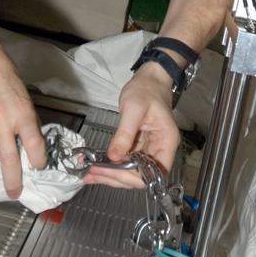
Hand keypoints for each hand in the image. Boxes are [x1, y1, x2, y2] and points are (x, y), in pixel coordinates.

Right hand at [0, 30, 46, 199]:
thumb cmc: (1, 71)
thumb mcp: (22, 93)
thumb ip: (24, 118)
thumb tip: (26, 141)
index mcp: (23, 114)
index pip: (35, 147)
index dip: (38, 161)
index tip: (37, 167)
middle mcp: (3, 122)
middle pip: (10, 162)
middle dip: (13, 182)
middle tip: (14, 193)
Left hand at [81, 62, 180, 189]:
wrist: (149, 79)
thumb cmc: (146, 90)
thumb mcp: (133, 109)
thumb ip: (124, 134)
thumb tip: (113, 157)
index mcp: (166, 142)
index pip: (154, 173)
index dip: (133, 177)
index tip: (112, 171)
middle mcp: (160, 150)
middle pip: (140, 176)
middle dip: (116, 177)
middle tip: (93, 173)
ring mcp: (149, 150)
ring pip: (131, 171)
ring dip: (110, 174)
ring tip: (89, 173)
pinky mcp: (138, 147)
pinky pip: (125, 161)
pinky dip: (110, 165)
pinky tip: (95, 166)